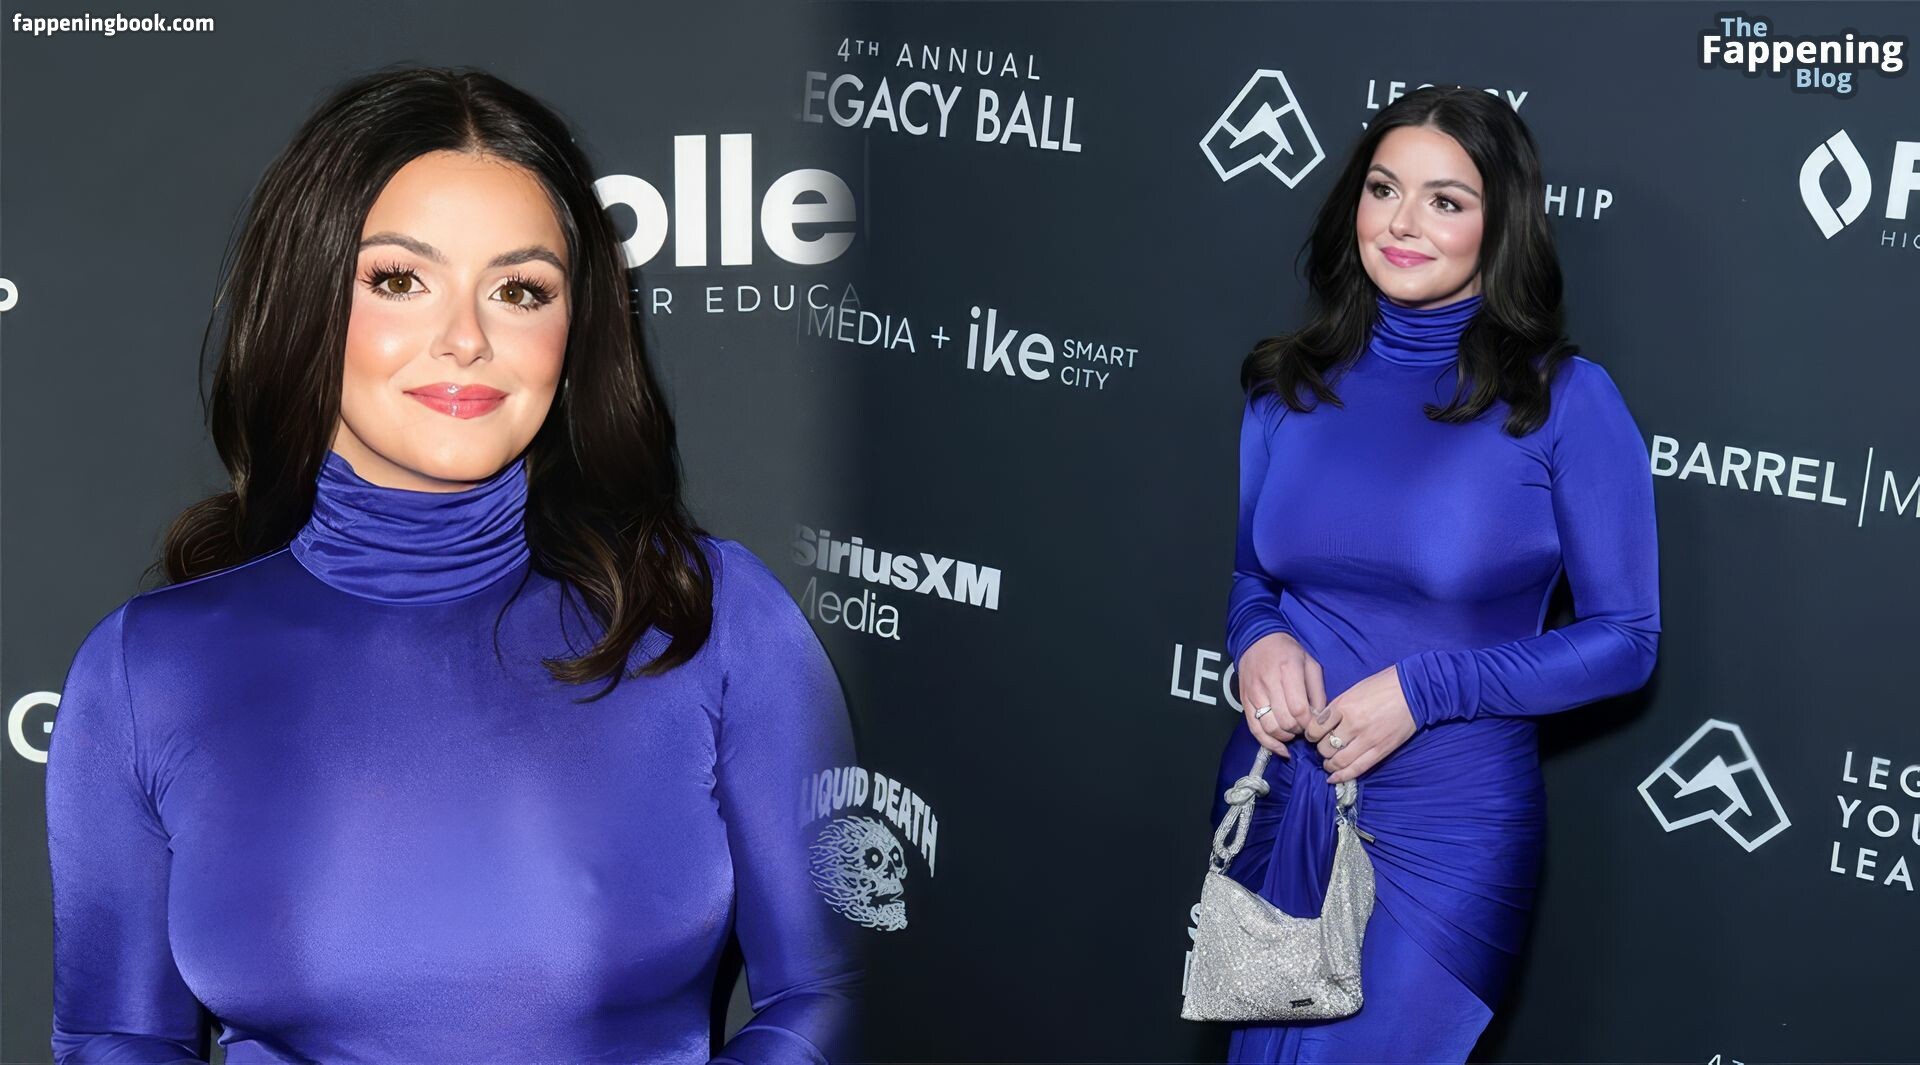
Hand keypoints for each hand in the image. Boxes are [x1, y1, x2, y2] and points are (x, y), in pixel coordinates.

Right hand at [1234, 632, 1327, 760]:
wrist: (1256, 641)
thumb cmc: (1287, 652)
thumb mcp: (1310, 664)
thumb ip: (1317, 691)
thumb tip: (1320, 718)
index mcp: (1287, 671)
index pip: (1299, 709)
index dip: (1310, 723)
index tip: (1315, 724)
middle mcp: (1268, 683)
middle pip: (1286, 721)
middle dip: (1299, 730)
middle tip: (1305, 727)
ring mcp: (1254, 694)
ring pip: (1270, 728)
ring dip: (1286, 737)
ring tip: (1293, 732)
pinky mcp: (1245, 702)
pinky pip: (1255, 729)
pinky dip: (1269, 744)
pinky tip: (1281, 749)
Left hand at [1304, 663, 1417, 783]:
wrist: (1413, 690)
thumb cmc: (1382, 686)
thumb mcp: (1352, 691)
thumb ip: (1336, 709)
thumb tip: (1321, 724)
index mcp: (1343, 706)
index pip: (1315, 729)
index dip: (1310, 735)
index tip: (1312, 736)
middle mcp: (1353, 724)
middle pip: (1326, 747)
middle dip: (1321, 750)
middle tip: (1323, 748)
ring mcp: (1368, 739)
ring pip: (1339, 761)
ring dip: (1330, 764)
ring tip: (1329, 763)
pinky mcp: (1381, 750)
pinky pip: (1358, 768)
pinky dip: (1343, 776)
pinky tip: (1334, 778)